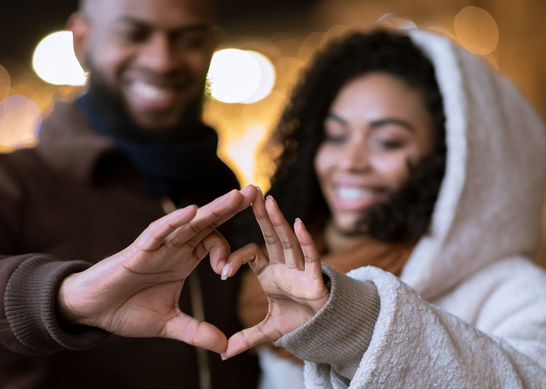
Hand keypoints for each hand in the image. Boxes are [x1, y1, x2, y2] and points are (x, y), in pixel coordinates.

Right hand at [57, 185, 257, 353]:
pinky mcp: (138, 250)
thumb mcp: (169, 324)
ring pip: (189, 222)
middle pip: (207, 223)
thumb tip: (225, 346)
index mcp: (183, 260)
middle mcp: (174, 247)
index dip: (227, 251)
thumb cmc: (126, 310)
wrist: (92, 311)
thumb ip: (196, 331)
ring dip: (212, 209)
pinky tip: (192, 211)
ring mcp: (157, 246)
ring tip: (236, 196)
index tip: (227, 271)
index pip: (213, 243)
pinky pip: (158, 232)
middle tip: (255, 192)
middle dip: (231, 208)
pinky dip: (174, 221)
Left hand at [221, 192, 328, 358]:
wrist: (324, 331)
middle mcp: (284, 264)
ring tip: (268, 200)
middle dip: (261, 214)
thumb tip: (223, 353)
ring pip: (287, 240)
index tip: (221, 272)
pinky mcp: (316, 277)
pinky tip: (297, 223)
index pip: (251, 254)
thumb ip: (246, 338)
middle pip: (270, 235)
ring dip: (278, 221)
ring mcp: (301, 268)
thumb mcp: (267, 330)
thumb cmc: (298, 322)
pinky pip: (310, 255)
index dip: (235, 259)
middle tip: (249, 191)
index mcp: (270, 271)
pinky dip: (305, 241)